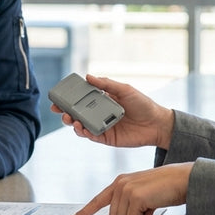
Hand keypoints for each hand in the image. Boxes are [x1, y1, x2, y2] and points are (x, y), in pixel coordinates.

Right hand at [53, 74, 174, 149]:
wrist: (157, 124)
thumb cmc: (143, 104)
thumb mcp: (125, 90)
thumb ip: (106, 84)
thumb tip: (88, 76)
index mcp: (102, 100)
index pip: (81, 98)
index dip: (68, 98)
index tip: (57, 97)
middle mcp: (99, 113)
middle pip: (77, 113)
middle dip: (65, 112)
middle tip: (58, 111)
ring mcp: (102, 126)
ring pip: (81, 125)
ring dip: (72, 123)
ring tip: (71, 120)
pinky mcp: (106, 138)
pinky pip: (91, 136)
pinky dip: (84, 133)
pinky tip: (81, 128)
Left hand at [68, 163, 192, 214]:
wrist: (183, 179)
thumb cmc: (167, 187)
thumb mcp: (142, 192)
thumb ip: (128, 202)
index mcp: (120, 182)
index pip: (98, 200)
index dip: (85, 212)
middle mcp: (120, 184)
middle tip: (146, 208)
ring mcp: (126, 190)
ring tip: (150, 205)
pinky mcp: (134, 197)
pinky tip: (153, 205)